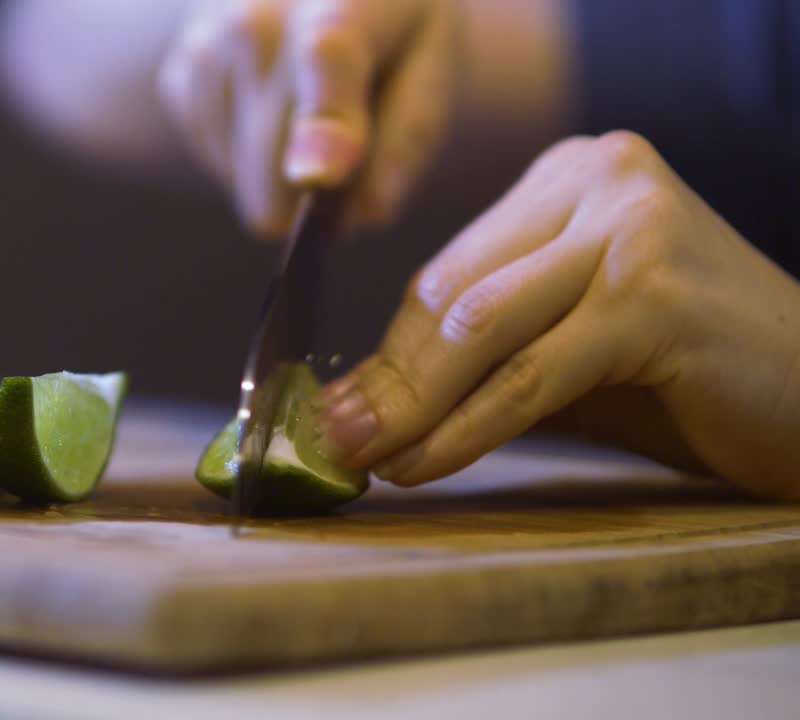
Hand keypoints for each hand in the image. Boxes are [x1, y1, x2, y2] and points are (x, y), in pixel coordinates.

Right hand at [157, 0, 457, 236]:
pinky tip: (271, 113)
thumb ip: (407, 136)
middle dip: (310, 189)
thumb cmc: (388, 30)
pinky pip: (214, 158)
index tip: (320, 179)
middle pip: (274, 150)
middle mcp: (259, 13)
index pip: (330, 56)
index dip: (324, 122)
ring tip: (307, 117)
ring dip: (278, 171)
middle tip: (346, 168)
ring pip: (241, 171)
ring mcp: (208, 43)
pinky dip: (246, 156)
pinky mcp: (180, 74)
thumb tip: (370, 210)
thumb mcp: (430, 66)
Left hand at [320, 131, 799, 499]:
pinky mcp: (654, 293)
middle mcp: (599, 177)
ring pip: (480, 328)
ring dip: (413, 406)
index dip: (386, 351)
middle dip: (388, 381)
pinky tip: (423, 465)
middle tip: (333, 441)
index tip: (336, 407)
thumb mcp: (565, 354)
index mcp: (571, 178)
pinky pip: (531, 373)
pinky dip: (468, 427)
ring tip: (366, 458)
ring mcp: (631, 225)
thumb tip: (362, 406)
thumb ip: (478, 363)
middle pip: (454, 292)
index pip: (448, 271)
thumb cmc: (688, 378)